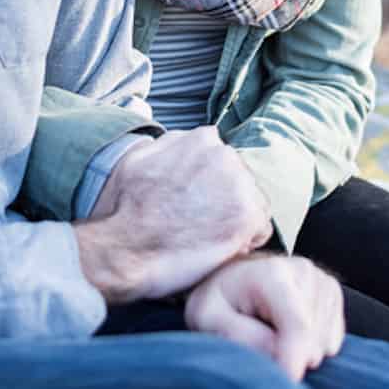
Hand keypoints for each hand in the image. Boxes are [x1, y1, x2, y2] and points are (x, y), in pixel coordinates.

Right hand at [74, 127, 271, 303]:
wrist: (127, 247)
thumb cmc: (128, 208)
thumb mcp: (142, 156)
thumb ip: (172, 144)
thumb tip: (186, 140)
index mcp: (203, 138)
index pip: (223, 161)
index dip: (211, 188)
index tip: (195, 205)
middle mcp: (226, 154)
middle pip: (241, 181)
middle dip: (226, 201)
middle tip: (200, 224)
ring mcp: (239, 183)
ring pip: (253, 204)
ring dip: (236, 221)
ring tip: (206, 239)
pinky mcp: (247, 216)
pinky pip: (260, 231)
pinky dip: (244, 244)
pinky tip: (217, 250)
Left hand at [184, 254, 345, 381]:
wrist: (231, 279)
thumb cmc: (216, 301)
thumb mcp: (207, 318)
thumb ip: (238, 335)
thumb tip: (277, 354)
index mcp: (272, 274)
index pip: (298, 327)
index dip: (292, 364)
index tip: (282, 386)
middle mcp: (303, 271)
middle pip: (314, 342)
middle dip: (288, 357)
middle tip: (259, 347)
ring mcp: (321, 280)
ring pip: (325, 345)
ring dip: (300, 354)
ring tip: (271, 336)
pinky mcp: (332, 294)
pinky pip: (333, 342)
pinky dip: (312, 348)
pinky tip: (288, 333)